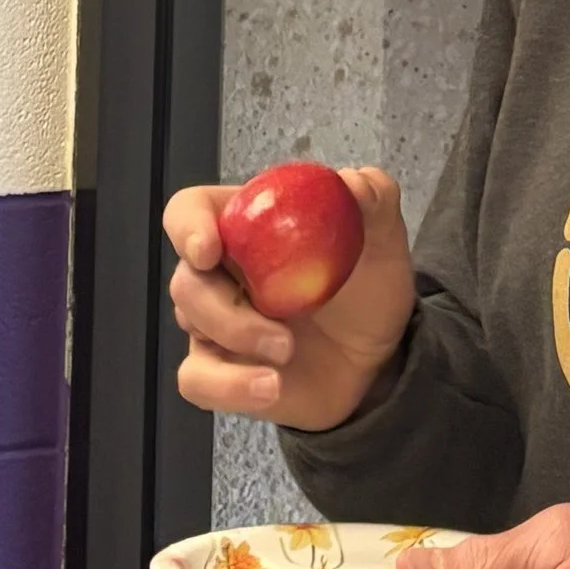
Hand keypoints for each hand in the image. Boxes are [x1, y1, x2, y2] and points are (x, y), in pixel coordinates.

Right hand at [164, 168, 416, 434]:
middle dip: (225, 309)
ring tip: (287, 354)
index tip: (208, 248)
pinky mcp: (220, 370)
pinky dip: (230, 386)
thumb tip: (353, 181)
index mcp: (247, 226)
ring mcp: (214, 323)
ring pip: (188, 326)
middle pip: (186, 280)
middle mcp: (221, 272)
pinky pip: (196, 380)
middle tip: (281, 334)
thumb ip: (375, 200)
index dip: (188, 225)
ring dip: (238, 340)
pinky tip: (270, 387)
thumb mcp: (382, 242)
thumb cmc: (367, 291)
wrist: (379, 362)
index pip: (190, 211)